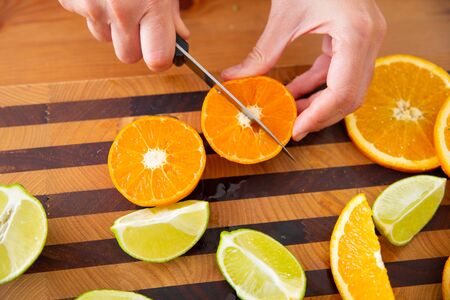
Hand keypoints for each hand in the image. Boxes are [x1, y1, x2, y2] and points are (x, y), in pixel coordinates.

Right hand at [58, 0, 188, 70]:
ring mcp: (93, 7)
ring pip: (104, 38)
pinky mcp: (71, 1)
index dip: (161, 57)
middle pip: (128, 56)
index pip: (158, 60)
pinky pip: (86, 19)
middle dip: (135, 44)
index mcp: (152, 6)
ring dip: (112, 26)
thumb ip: (171, 13)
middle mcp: (121, 11)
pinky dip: (92, 10)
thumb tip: (180, 38)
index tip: (162, 53)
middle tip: (138, 19)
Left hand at [222, 0, 385, 140]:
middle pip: (350, 95)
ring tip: (290, 112)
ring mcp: (367, 38)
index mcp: (356, 34)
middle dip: (319, 114)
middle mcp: (370, 39)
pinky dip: (316, 84)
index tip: (295, 130)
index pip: (343, 91)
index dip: (319, 116)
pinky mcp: (357, 38)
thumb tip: (234, 78)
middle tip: (292, 127)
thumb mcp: (285, 17)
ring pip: (347, 87)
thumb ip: (262, 53)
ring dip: (317, 102)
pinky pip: (339, 71)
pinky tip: (295, 92)